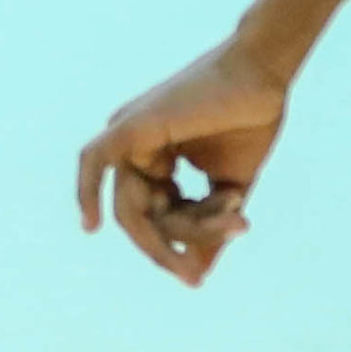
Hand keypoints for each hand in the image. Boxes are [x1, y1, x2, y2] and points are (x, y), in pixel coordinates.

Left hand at [77, 35, 293, 284]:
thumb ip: (208, 231)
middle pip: (142, 218)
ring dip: (179, 227)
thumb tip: (194, 276)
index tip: (220, 248)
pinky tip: (91, 224)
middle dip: (173, 246)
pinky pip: (93, 160)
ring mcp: (130, 136)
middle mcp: (136, 149)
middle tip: (197, 270)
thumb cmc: (251, 120)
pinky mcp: (130, 126)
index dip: (186, 239)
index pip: (156, 217)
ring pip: (135, 208)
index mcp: (156, 160)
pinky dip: (87, 190)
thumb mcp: (229, 190)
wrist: (263, 74)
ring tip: (231, 218)